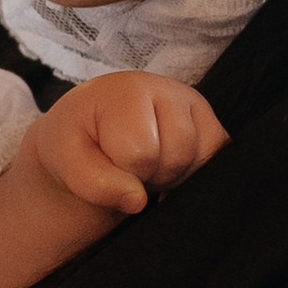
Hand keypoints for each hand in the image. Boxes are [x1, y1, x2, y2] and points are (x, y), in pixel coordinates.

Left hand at [35, 70, 226, 218]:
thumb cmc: (78, 143)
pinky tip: (167, 167)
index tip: (107, 162)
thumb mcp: (67, 162)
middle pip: (177, 154)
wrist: (91, 133)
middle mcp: (166, 87)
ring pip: (203, 158)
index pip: (140, 151)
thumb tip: (137, 200)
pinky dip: (195, 173)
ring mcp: (194, 103)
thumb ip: (94, 183)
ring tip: (145, 165)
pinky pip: (220, 158)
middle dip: (149, 174)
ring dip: (172, 175)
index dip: (122, 172)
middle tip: (127, 166)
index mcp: (126, 90)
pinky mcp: (212, 123)